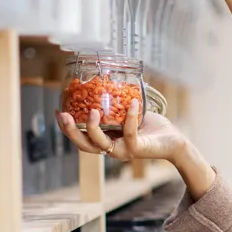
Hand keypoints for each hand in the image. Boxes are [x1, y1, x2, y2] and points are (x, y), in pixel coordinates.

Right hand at [56, 100, 186, 162]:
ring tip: (93, 111)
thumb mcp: (129, 113)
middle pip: (85, 145)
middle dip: (71, 131)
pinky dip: (129, 117)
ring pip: (102, 144)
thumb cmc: (151, 127)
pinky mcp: (138, 149)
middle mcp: (112, 148)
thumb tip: (105, 80)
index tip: (58, 112)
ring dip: (94, 128)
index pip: (82, 138)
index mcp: (107, 140)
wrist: (173, 140)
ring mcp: (124, 150)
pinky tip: (131, 102)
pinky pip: (129, 133)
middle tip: (63, 115)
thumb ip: (116, 104)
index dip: (68, 128)